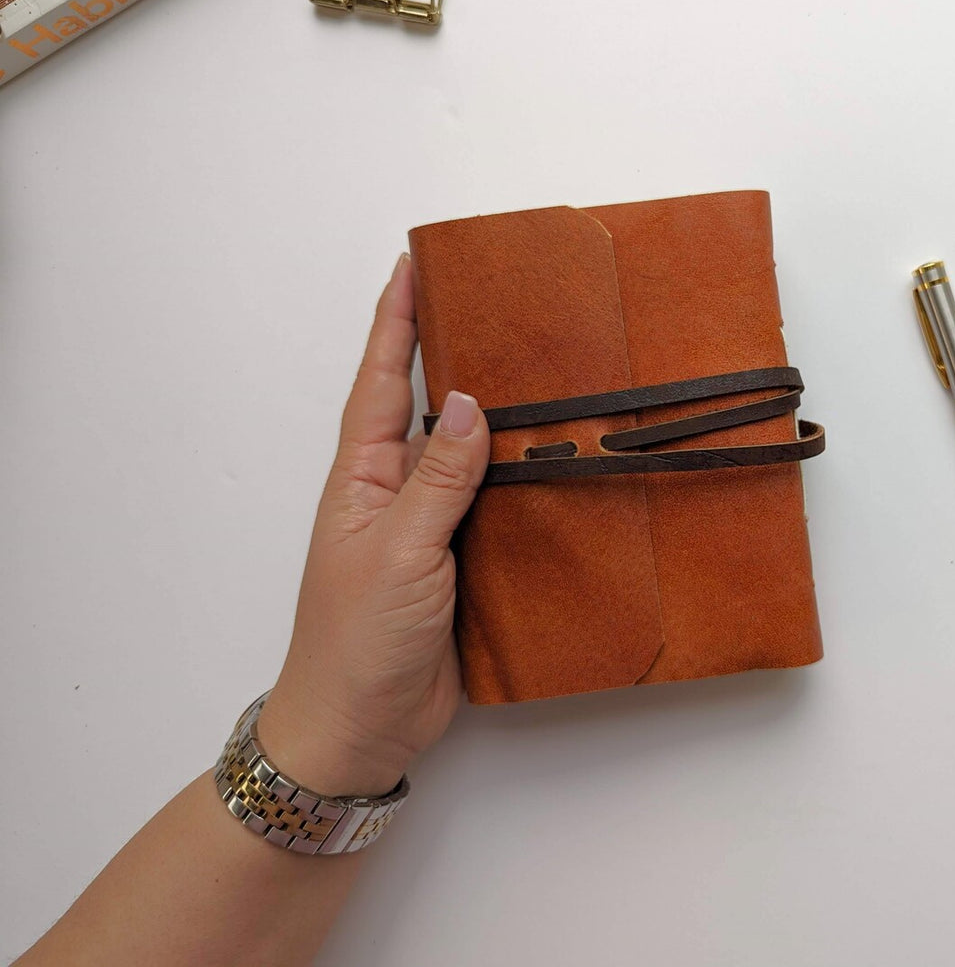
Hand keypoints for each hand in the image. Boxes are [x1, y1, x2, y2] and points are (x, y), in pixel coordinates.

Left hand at [257, 254, 490, 796]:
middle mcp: (397, 494)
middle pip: (427, 407)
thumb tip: (466, 402)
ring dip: (499, 417)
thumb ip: (437, 480)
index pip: (381, 382)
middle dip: (453, 352)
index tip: (414, 264)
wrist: (360, 730)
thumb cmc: (356, 643)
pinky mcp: (463, 566)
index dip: (396, 322)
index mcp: (364, 479)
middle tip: (493, 301)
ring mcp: (431, 530)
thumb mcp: (398, 552)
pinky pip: (496, 508)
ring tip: (540, 367)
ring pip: (469, 457)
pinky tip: (557, 463)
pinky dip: (524, 482)